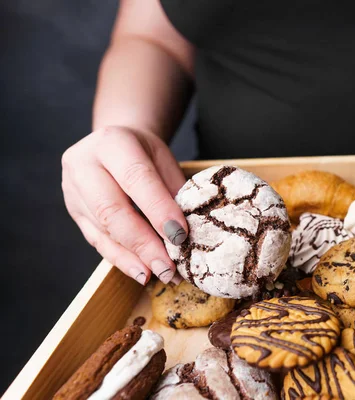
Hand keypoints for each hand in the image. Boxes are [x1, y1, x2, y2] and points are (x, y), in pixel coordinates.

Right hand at [61, 126, 187, 284]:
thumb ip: (173, 190)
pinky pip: (98, 241)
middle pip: (112, 209)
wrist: (113, 145)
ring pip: (104, 230)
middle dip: (144, 243)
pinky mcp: (74, 212)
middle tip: (169, 268)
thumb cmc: (144, 154)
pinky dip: (122, 260)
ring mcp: (73, 190)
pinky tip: (142, 272)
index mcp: (112, 141)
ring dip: (135, 257)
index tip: (180, 236)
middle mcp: (84, 164)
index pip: (136, 178)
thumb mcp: (164, 160)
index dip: (158, 209)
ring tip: (162, 274)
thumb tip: (188, 231)